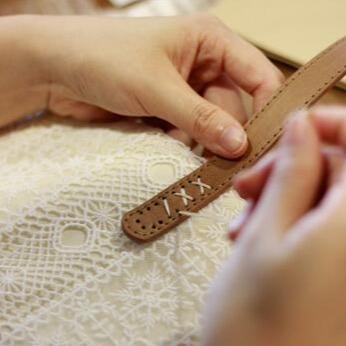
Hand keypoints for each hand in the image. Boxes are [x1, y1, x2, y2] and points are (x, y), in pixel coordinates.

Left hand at [26, 14, 282, 157]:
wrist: (55, 68)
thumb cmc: (103, 58)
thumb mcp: (157, 88)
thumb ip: (201, 117)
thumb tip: (238, 145)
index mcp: (210, 40)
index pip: (257, 74)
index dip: (266, 107)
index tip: (264, 143)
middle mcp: (202, 61)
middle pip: (234, 104)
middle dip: (228, 132)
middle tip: (226, 162)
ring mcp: (185, 86)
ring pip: (211, 121)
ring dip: (203, 140)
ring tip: (195, 155)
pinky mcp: (168, 106)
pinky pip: (190, 129)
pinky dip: (185, 142)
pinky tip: (172, 145)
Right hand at [203, 106, 345, 345]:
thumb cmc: (255, 326)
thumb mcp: (263, 236)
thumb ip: (291, 174)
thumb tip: (302, 126)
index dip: (330, 124)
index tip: (292, 127)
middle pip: (341, 170)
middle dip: (291, 170)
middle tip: (247, 188)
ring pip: (327, 198)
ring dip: (283, 199)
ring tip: (243, 224)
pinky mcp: (338, 267)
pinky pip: (325, 225)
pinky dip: (291, 222)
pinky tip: (256, 238)